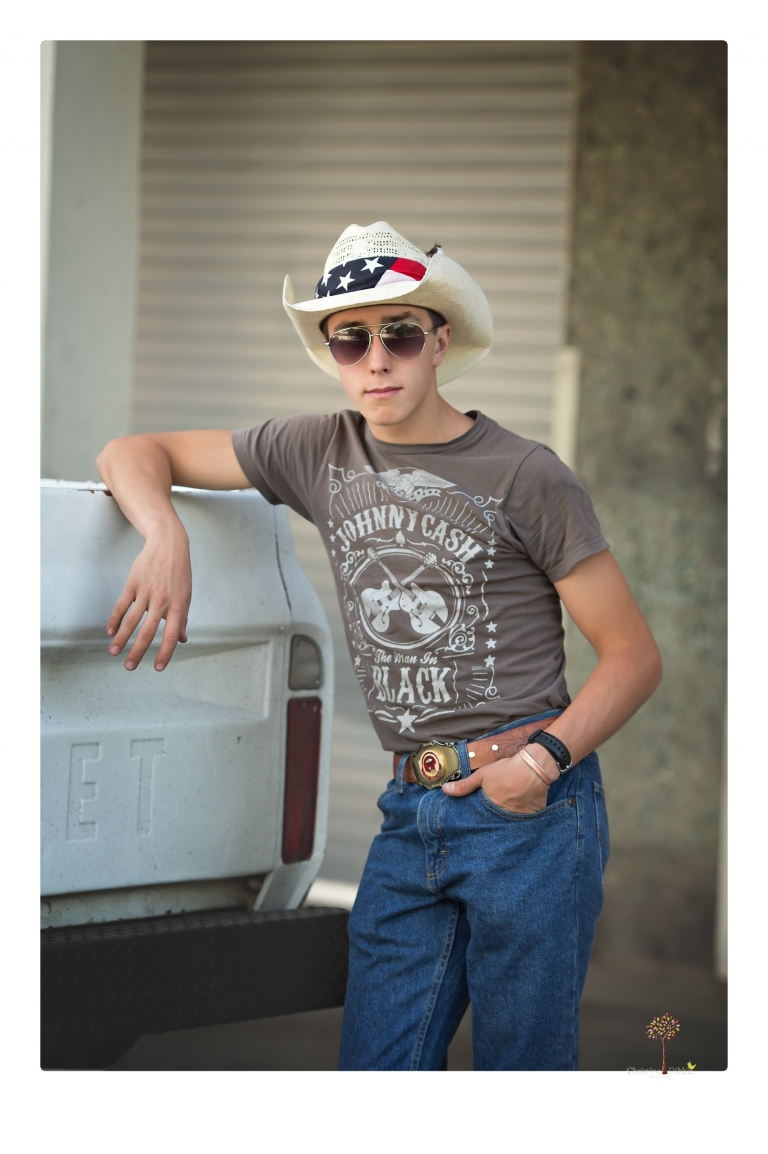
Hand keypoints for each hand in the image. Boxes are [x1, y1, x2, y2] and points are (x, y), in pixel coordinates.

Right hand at [106, 521, 191, 671]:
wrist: (168, 544)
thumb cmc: (179, 572)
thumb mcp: (186, 595)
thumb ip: (182, 618)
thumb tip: (182, 639)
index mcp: (177, 606)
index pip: (171, 635)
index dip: (165, 653)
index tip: (158, 668)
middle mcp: (161, 601)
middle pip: (147, 632)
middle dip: (137, 652)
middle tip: (129, 667)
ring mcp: (146, 592)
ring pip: (131, 621)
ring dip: (121, 639)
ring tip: (114, 652)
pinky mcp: (133, 584)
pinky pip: (122, 605)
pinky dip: (114, 620)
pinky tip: (110, 631)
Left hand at [442, 753, 548, 813]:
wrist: (534, 766)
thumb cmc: (507, 770)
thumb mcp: (483, 775)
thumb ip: (464, 785)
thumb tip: (445, 790)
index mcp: (491, 809)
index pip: (481, 820)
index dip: (480, 818)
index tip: (478, 817)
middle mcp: (505, 817)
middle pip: (496, 822)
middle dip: (493, 821)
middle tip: (493, 814)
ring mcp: (520, 818)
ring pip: (511, 822)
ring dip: (508, 818)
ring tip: (507, 810)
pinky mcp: (533, 815)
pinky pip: (525, 819)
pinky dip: (522, 815)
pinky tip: (521, 808)